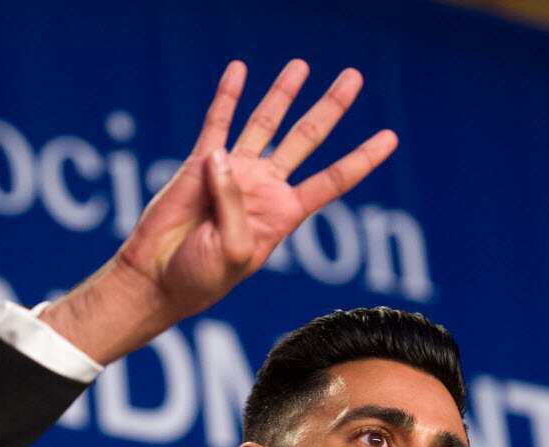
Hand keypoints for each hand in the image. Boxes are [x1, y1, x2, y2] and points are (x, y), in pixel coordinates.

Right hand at [41, 59, 397, 363]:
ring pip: (266, 123)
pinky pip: (217, 122)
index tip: (390, 137)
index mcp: (284, 214)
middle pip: (306, 138)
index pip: (333, 180)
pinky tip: (239, 70)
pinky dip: (228, 96)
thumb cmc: (202, 277)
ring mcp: (234, 172)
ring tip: (302, 66)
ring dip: (283, 93)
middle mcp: (265, 187)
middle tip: (354, 77)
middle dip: (331, 107)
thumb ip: (235, 203)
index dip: (362, 158)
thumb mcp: (235, 250)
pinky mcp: (199, 163)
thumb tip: (221, 156)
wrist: (158, 277)